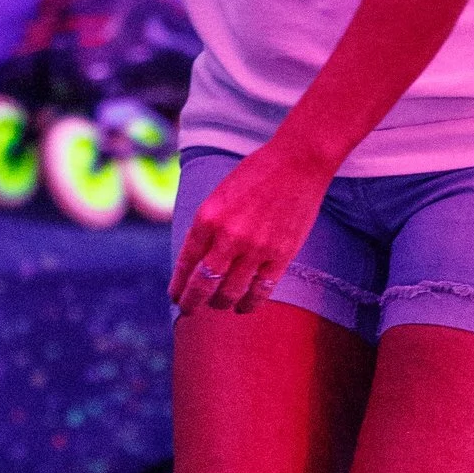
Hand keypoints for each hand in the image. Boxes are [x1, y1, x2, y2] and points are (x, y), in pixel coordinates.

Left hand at [170, 135, 333, 317]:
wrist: (298, 162)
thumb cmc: (256, 174)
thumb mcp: (219, 196)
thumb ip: (207, 227)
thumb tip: (197, 261)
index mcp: (207, 218)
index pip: (186, 263)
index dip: (179, 285)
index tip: (176, 296)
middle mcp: (228, 236)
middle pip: (203, 285)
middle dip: (192, 303)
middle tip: (189, 310)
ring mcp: (256, 249)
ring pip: (230, 293)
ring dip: (220, 304)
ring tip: (218, 305)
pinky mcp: (281, 256)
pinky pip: (260, 291)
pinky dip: (249, 304)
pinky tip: (243, 307)